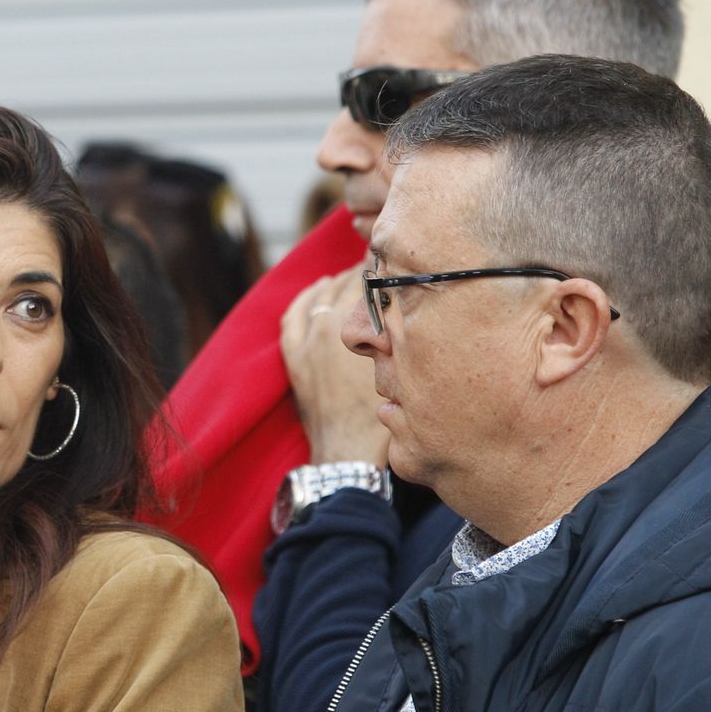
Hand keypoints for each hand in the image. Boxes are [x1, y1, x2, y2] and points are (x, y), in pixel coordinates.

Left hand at [279, 267, 389, 465]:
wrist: (350, 454)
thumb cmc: (386, 417)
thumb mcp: (405, 370)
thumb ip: (405, 335)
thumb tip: (415, 307)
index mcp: (359, 327)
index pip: (374, 281)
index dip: (388, 267)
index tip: (402, 257)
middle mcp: (328, 327)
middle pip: (349, 283)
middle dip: (366, 271)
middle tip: (384, 264)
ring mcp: (307, 342)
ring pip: (322, 295)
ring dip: (340, 282)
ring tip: (357, 275)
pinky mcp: (295, 357)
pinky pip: (295, 315)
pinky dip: (307, 298)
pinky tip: (318, 290)